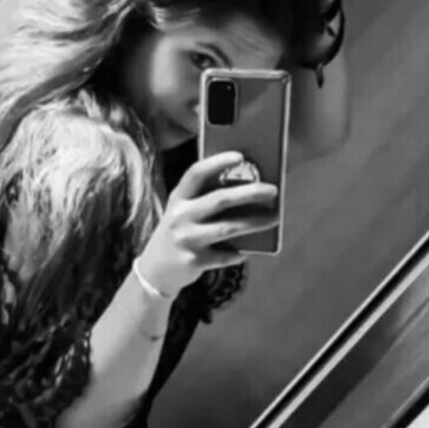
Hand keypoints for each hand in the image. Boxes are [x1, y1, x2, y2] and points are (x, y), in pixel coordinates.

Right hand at [136, 152, 279, 291]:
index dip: (217, 162)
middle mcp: (179, 217)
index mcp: (178, 199)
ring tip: (274, 218)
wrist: (154, 272)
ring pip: (228, 228)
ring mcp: (186, 240)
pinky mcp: (194, 261)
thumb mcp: (182, 212)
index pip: (196, 174)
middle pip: (220, 199)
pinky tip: (247, 250)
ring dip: (255, 222)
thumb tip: (247, 188)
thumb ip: (205, 199)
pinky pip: (226, 255)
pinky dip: (239, 252)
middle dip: (250, 193)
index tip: (240, 155)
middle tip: (272, 190)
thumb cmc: (178, 234)